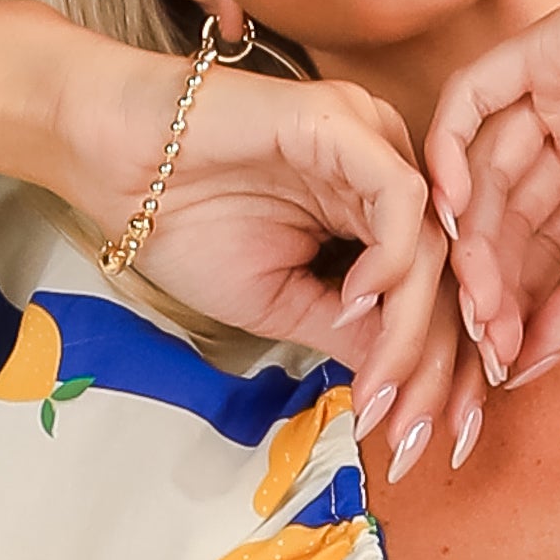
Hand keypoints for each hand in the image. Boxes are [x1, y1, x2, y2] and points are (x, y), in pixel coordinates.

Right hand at [52, 32, 459, 433]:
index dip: (437, 371)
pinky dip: (390, 259)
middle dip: (439, 367)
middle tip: (416, 433)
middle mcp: (385, 173)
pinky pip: (401, 196)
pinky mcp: (344, 122)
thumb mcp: (282, 303)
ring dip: (414, 330)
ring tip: (380, 388)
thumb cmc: (186, 222)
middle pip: (447, 276)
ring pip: (431, 244)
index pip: (433, 294)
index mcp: (374, 211)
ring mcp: (370, 142)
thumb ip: (348, 333)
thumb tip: (404, 386)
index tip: (418, 438)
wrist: (113, 163)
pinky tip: (354, 303)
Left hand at [425, 0, 559, 383]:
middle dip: (492, 276)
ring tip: (476, 288)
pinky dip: (450, 149)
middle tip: (487, 332)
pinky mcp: (548, 48)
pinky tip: (452, 207)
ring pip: (485, 164)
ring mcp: (559, 88)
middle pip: (507, 210)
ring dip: (473, 230)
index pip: (542, 242)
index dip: (520, 300)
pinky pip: (474, 97)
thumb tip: (528, 359)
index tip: (506, 356)